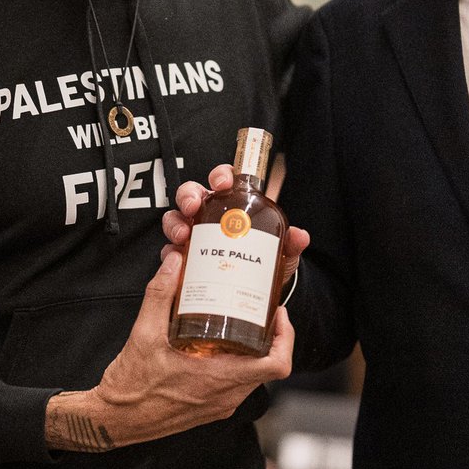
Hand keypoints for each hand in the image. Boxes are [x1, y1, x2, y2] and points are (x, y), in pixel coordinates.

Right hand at [45, 251, 292, 451]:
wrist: (113, 422)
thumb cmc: (130, 387)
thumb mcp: (143, 334)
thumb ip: (160, 294)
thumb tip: (175, 262)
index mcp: (219, 380)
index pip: (276, 365)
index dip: (286, 337)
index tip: (277, 314)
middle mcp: (226, 396)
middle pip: (268, 366)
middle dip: (269, 337)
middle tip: (259, 309)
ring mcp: (220, 405)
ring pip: (253, 376)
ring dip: (253, 350)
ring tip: (241, 320)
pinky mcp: (210, 408)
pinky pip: (237, 384)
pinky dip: (237, 363)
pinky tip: (219, 342)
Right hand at [162, 163, 310, 282]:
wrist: (253, 293)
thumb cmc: (262, 260)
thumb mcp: (279, 252)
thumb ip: (290, 243)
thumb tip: (300, 236)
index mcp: (232, 204)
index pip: (223, 180)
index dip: (220, 175)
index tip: (223, 183)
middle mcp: (209, 215)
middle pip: (191, 194)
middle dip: (189, 195)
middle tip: (194, 207)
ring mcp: (192, 236)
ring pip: (174, 218)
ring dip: (175, 223)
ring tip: (183, 236)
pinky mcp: (182, 259)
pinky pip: (168, 251)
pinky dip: (169, 253)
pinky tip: (176, 258)